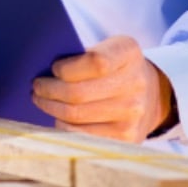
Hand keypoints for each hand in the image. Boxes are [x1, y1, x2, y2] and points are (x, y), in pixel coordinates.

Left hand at [32, 36, 174, 142]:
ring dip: (51, 107)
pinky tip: (57, 116)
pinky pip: (81, 134)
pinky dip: (62, 125)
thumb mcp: (108, 49)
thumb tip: (43, 71)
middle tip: (37, 86)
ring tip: (41, 99)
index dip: (68, 68)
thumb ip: (82, 55)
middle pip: (79, 93)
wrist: (150, 95)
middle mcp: (136, 83)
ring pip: (76, 115)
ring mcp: (133, 114)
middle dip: (49, 90)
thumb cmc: (115, 68)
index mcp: (129, 53)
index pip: (96, 62)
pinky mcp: (125, 137)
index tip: (54, 68)